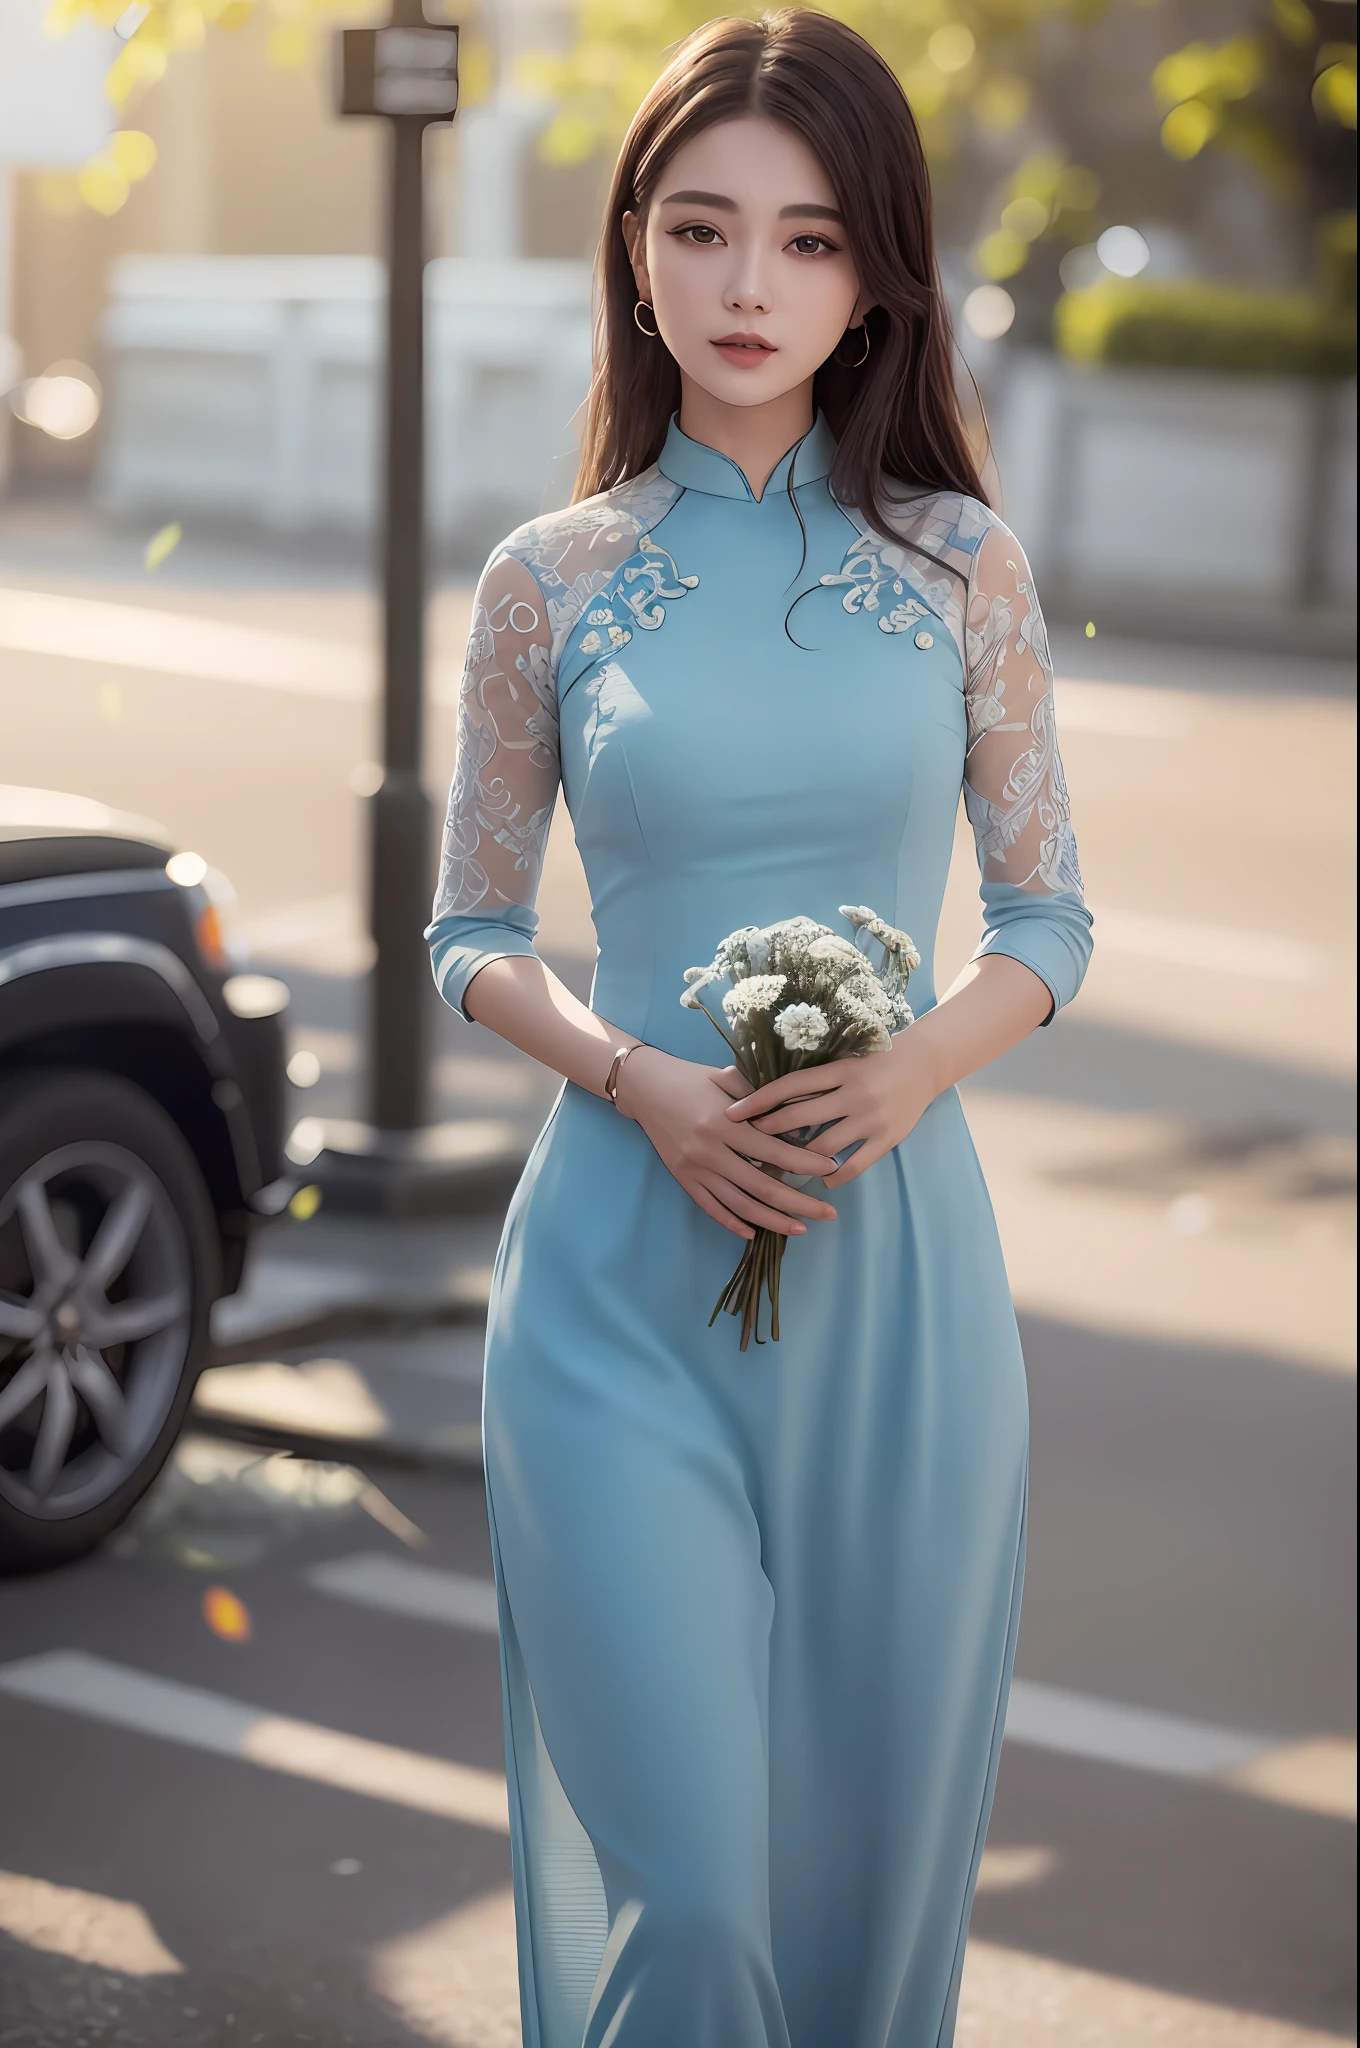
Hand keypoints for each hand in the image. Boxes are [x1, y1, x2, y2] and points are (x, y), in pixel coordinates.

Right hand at [614, 1048, 838, 1239]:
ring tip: (800, 1228)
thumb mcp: (725, 1077)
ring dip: (772, 1220)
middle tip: (828, 1213)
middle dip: (798, 1203)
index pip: (773, 1150)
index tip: (830, 1169)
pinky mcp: (682, 1178)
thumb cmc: (690, 1078)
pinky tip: (753, 1232)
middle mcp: (709, 1151)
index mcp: (724, 1124)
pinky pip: (711, 1207)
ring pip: (739, 1204)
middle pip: (761, 1186)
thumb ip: (758, 1094)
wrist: (644, 1088)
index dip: (804, 1163)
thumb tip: (795, 1107)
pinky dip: (732, 1222)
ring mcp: (694, 1169)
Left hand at [723, 1032, 938, 1189]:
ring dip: (798, 1159)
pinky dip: (834, 1175)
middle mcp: (853, 1093)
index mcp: (839, 1070)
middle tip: (747, 1143)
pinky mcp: (887, 1138)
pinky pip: (855, 1165)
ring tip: (778, 1165)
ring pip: (824, 1146)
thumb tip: (768, 1090)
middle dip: (769, 1131)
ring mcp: (871, 1118)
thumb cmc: (877, 1060)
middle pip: (801, 1116)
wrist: (925, 1063)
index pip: (789, 1085)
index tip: (731, 1112)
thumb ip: (816, 1076)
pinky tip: (822, 1179)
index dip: (758, 1100)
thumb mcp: (845, 1060)